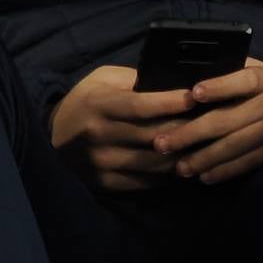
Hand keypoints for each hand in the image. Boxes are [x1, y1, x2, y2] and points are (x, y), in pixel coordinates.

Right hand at [50, 65, 193, 192]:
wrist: (51, 137)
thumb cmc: (86, 101)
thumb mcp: (103, 79)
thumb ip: (134, 80)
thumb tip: (172, 85)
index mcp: (99, 105)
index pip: (140, 106)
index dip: (170, 103)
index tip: (195, 99)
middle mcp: (99, 135)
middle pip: (153, 136)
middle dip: (186, 130)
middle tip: (210, 123)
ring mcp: (102, 163)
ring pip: (155, 163)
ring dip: (183, 155)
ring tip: (203, 145)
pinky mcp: (105, 183)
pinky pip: (146, 181)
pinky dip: (167, 174)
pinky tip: (182, 163)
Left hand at [149, 59, 262, 184]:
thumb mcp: (261, 69)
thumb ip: (233, 71)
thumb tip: (189, 77)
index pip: (244, 81)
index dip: (220, 87)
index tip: (193, 93)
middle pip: (229, 119)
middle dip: (192, 133)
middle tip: (162, 143)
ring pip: (236, 145)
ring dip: (205, 158)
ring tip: (179, 167)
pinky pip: (249, 162)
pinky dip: (226, 170)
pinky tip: (204, 177)